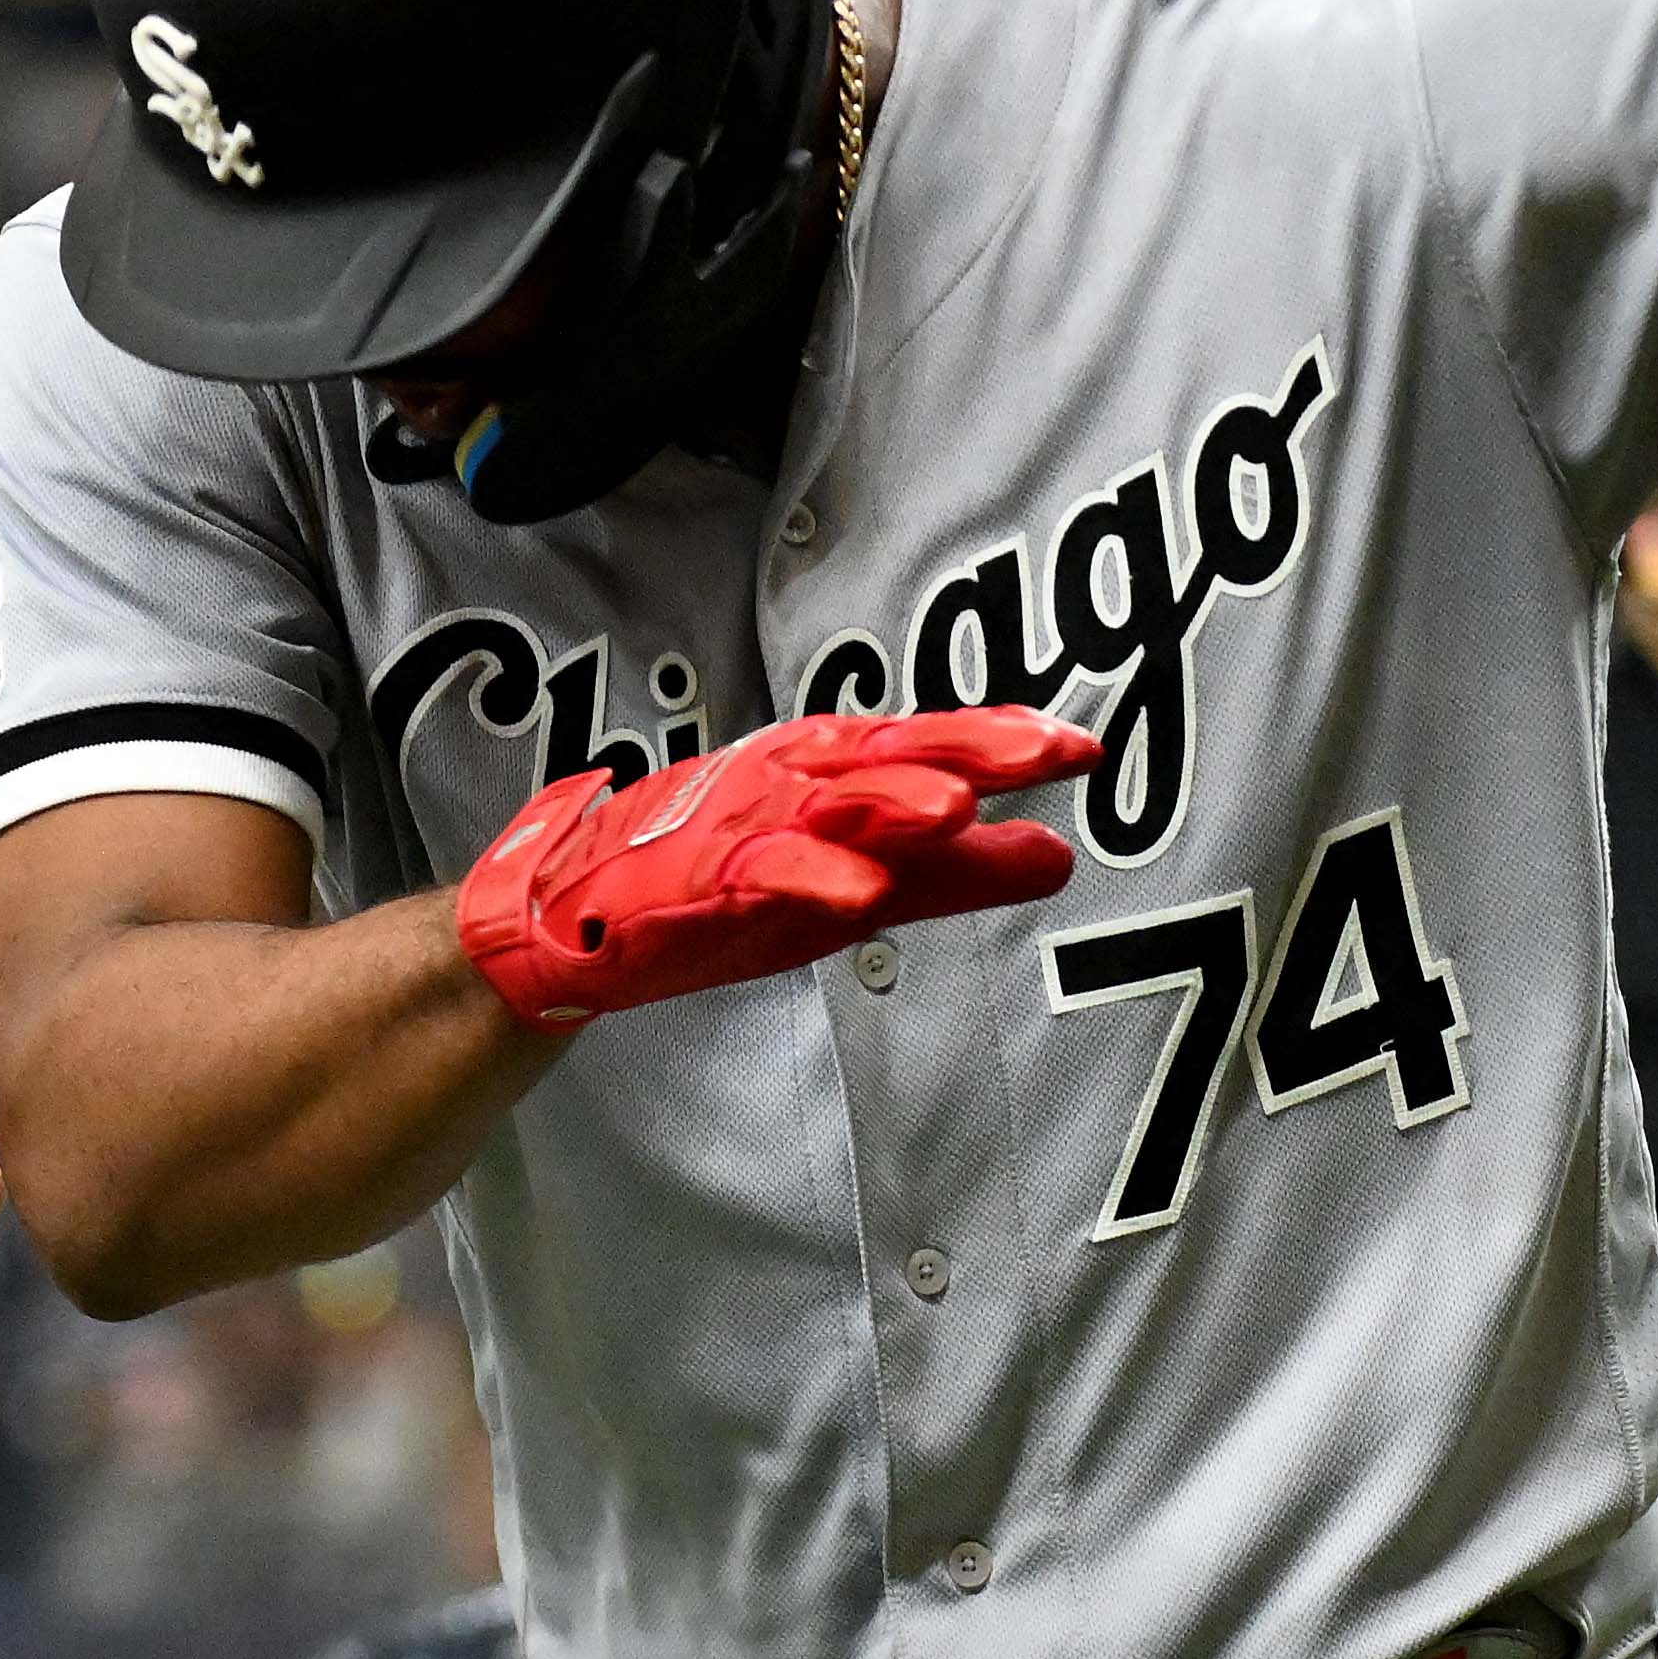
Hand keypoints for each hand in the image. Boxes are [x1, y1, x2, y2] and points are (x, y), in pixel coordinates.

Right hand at [454, 708, 1092, 1029]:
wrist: (576, 918)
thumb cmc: (724, 884)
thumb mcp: (862, 879)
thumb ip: (957, 871)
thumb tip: (1060, 856)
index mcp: (834, 772)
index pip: (931, 745)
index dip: (1003, 739)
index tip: (1081, 746)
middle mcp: (794, 781)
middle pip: (892, 756)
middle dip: (967, 749)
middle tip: (1046, 750)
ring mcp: (743, 825)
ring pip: (827, 804)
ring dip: (891, 802)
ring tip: (958, 808)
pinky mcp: (698, 878)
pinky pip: (760, 874)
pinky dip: (810, 881)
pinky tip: (864, 898)